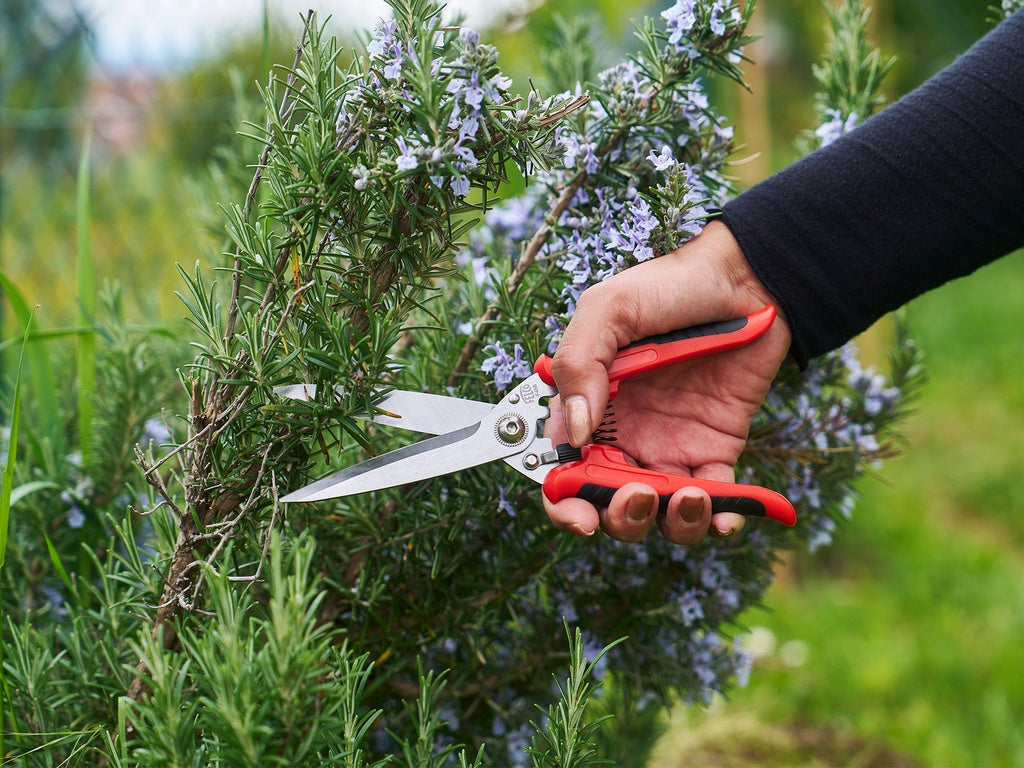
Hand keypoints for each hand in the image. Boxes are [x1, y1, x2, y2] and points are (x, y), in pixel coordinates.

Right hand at [543, 220, 790, 544]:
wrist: (747, 278)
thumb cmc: (672, 286)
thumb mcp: (610, 309)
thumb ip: (579, 364)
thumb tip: (575, 432)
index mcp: (588, 407)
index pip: (563, 469)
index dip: (563, 501)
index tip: (580, 515)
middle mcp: (624, 435)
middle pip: (608, 502)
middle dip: (618, 516)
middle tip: (637, 495)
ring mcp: (670, 447)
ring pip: (659, 512)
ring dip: (669, 521)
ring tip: (688, 496)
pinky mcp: (716, 451)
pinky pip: (715, 499)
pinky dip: (720, 519)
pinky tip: (726, 514)